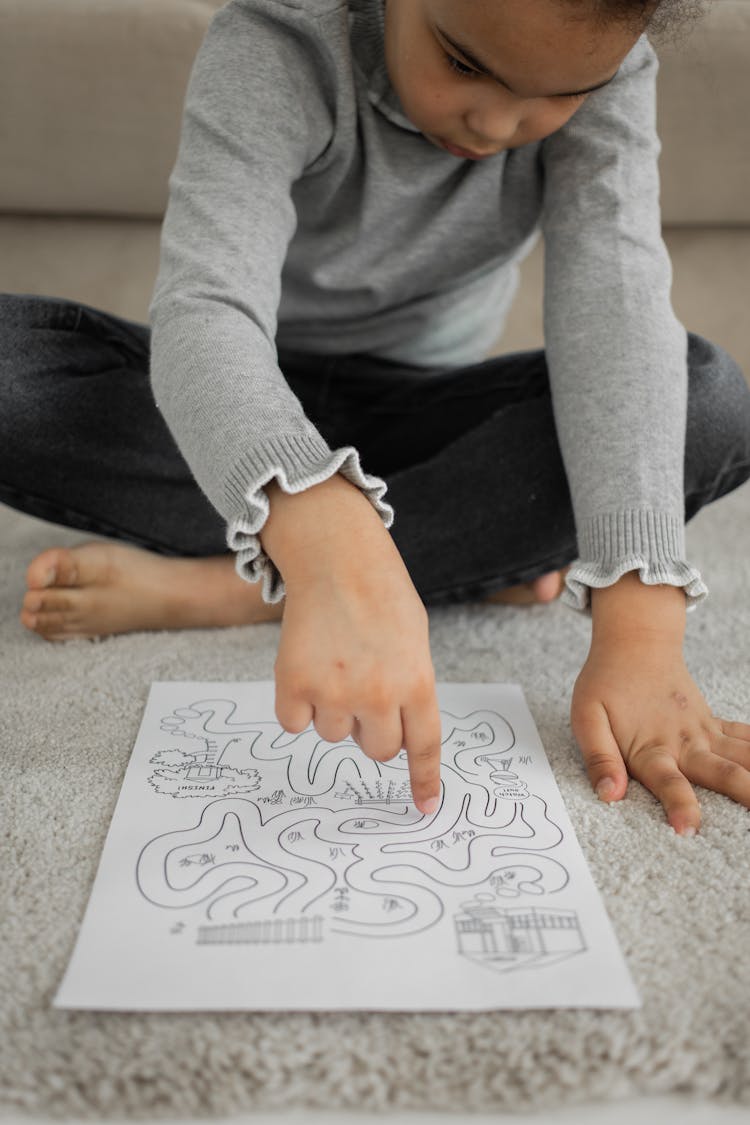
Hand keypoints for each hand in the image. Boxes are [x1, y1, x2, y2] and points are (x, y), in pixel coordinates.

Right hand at [261, 474, 442, 814]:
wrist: (336, 559)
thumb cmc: (381, 596)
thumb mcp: (414, 644)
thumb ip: (410, 690)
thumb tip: (392, 734)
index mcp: (417, 683)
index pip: (423, 747)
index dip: (424, 780)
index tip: (424, 808)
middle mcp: (378, 694)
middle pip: (376, 749)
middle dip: (371, 728)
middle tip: (364, 686)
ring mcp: (334, 691)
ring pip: (333, 735)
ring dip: (333, 710)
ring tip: (335, 664)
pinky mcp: (294, 684)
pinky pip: (295, 722)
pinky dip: (297, 705)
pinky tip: (307, 668)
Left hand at [571, 635, 749, 834]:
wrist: (635, 644)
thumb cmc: (606, 683)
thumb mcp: (586, 718)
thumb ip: (599, 758)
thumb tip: (608, 794)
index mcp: (651, 747)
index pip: (667, 782)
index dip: (678, 805)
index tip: (688, 829)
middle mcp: (685, 743)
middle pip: (723, 774)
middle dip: (747, 796)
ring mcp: (704, 733)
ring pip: (745, 758)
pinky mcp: (714, 726)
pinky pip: (747, 740)